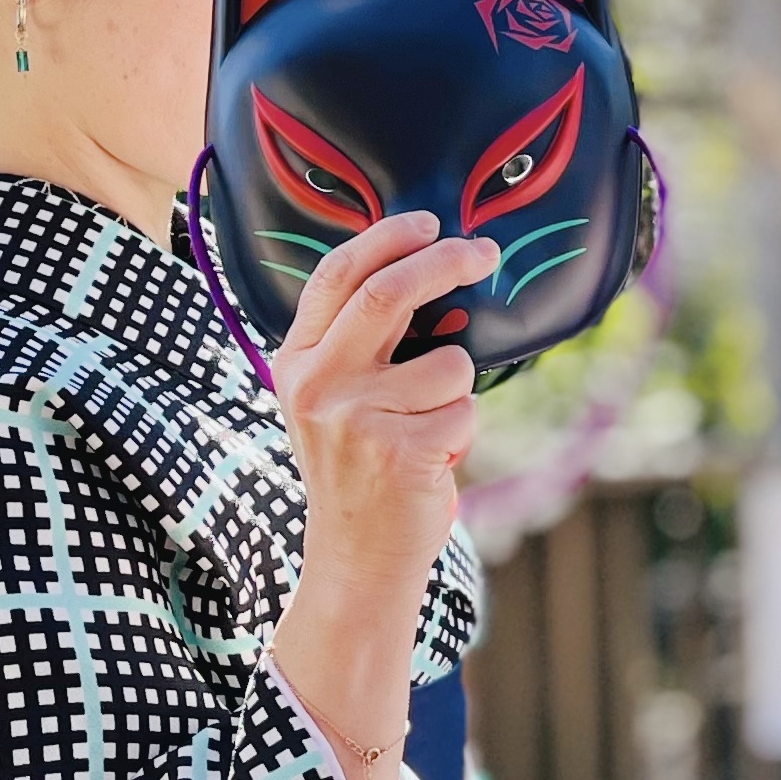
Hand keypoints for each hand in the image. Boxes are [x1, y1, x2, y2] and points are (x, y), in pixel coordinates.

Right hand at [270, 213, 493, 764]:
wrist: (354, 559)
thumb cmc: (359, 470)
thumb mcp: (333, 399)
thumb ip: (359, 342)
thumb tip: (434, 270)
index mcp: (296, 361)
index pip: (338, 274)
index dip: (388, 237)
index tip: (430, 220)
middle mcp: (316, 384)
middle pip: (390, 293)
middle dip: (446, 261)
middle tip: (483, 252)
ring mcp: (354, 418)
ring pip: (450, 362)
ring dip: (460, 389)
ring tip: (431, 426)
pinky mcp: (397, 451)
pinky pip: (466, 410)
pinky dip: (465, 430)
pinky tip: (434, 459)